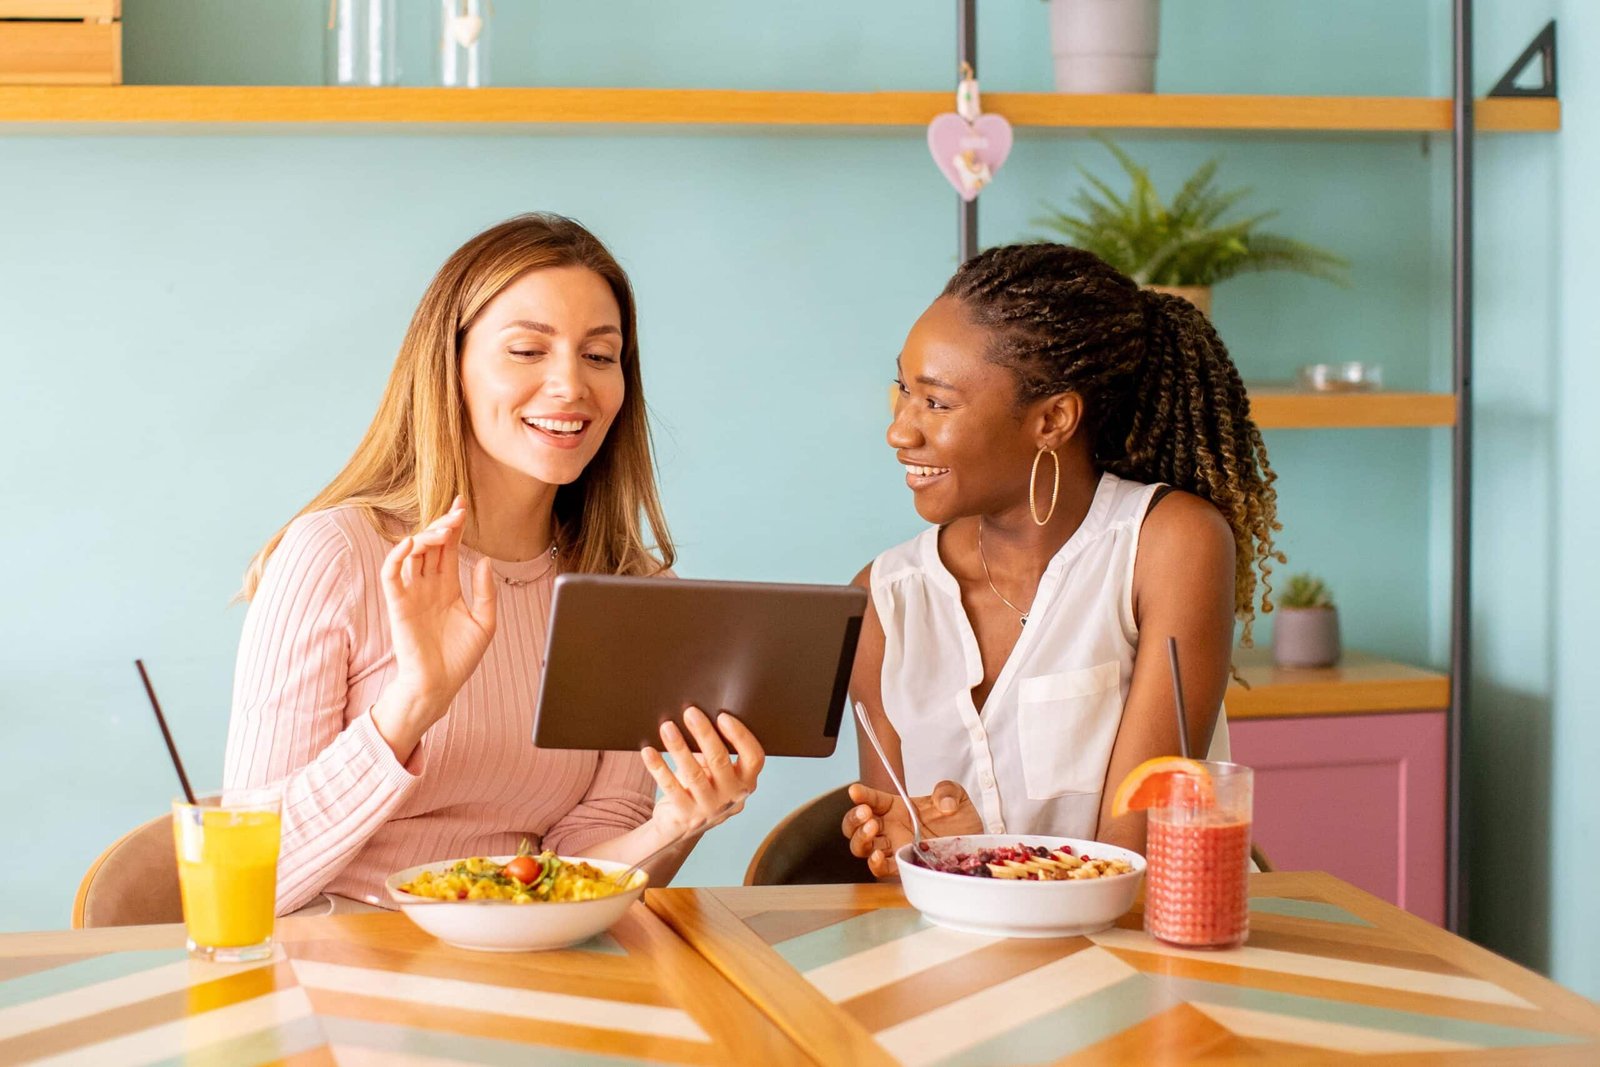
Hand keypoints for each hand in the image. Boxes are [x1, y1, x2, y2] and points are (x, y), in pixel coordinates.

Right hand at [372, 496, 496, 757]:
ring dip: (427, 536)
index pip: (449, 548)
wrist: (439, 686)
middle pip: (432, 544)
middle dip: (444, 524)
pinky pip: (392, 574)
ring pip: (414, 553)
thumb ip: (485, 591)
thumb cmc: (460, 658)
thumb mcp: (484, 622)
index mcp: (448, 586)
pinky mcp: (397, 604)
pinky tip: (413, 543)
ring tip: (445, 528)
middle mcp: (428, 585)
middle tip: (458, 510)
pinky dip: (398, 556)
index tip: (463, 504)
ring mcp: (412, 593)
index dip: (455, 525)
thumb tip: (485, 560)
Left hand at [640, 707, 764, 839]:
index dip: (741, 736)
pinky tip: (649, 752)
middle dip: (704, 734)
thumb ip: (714, 751)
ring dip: (679, 748)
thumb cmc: (701, 788)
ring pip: (693, 774)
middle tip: (690, 712)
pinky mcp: (686, 817)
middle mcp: (732, 797)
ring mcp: (709, 809)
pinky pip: (670, 787)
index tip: (722, 716)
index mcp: (746, 781)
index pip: (754, 758)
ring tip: (667, 727)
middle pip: (720, 761)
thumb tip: (697, 718)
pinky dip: (659, 767)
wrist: (681, 827)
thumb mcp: (715, 772)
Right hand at [841, 779, 982, 878]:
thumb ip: (948, 790)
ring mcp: (894, 847)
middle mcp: (890, 827)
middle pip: (856, 825)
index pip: (872, 799)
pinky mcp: (903, 866)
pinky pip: (880, 869)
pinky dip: (875, 864)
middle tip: (866, 813)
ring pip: (862, 847)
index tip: (855, 791)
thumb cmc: (960, 819)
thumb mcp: (957, 795)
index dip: (861, 794)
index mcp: (896, 807)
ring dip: (860, 838)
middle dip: (855, 818)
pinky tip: (878, 856)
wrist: (973, 842)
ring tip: (872, 828)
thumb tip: (944, 804)